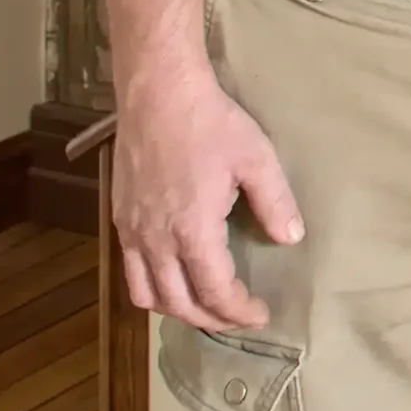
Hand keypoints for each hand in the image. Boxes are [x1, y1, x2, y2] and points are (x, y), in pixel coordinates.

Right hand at [112, 61, 303, 331]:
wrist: (158, 93)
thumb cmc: (211, 123)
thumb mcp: (256, 159)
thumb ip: (275, 202)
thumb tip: (291, 239)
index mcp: (192, 231)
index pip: (215, 291)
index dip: (239, 310)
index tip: (260, 314)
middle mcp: (156, 241)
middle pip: (180, 303)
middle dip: (212, 318)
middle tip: (238, 315)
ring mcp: (132, 232)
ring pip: (148, 296)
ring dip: (178, 309)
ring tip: (205, 304)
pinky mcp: (119, 218)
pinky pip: (130, 271)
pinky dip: (152, 288)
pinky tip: (173, 276)